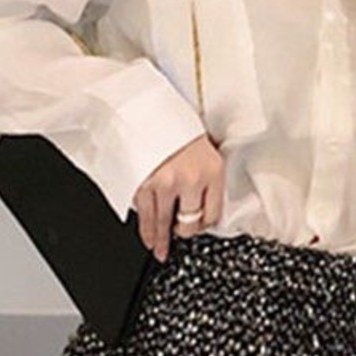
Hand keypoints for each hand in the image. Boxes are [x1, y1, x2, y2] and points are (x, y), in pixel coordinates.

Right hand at [132, 133, 224, 262]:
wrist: (143, 105)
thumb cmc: (172, 120)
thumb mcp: (201, 143)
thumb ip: (203, 171)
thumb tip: (198, 195)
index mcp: (212, 170)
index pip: (213, 214)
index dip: (204, 224)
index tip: (199, 226)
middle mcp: (191, 180)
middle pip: (189, 223)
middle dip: (183, 230)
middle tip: (179, 232)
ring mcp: (165, 185)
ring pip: (163, 224)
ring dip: (160, 240)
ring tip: (159, 250)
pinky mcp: (142, 186)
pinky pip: (144, 214)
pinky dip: (145, 227)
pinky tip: (146, 235)